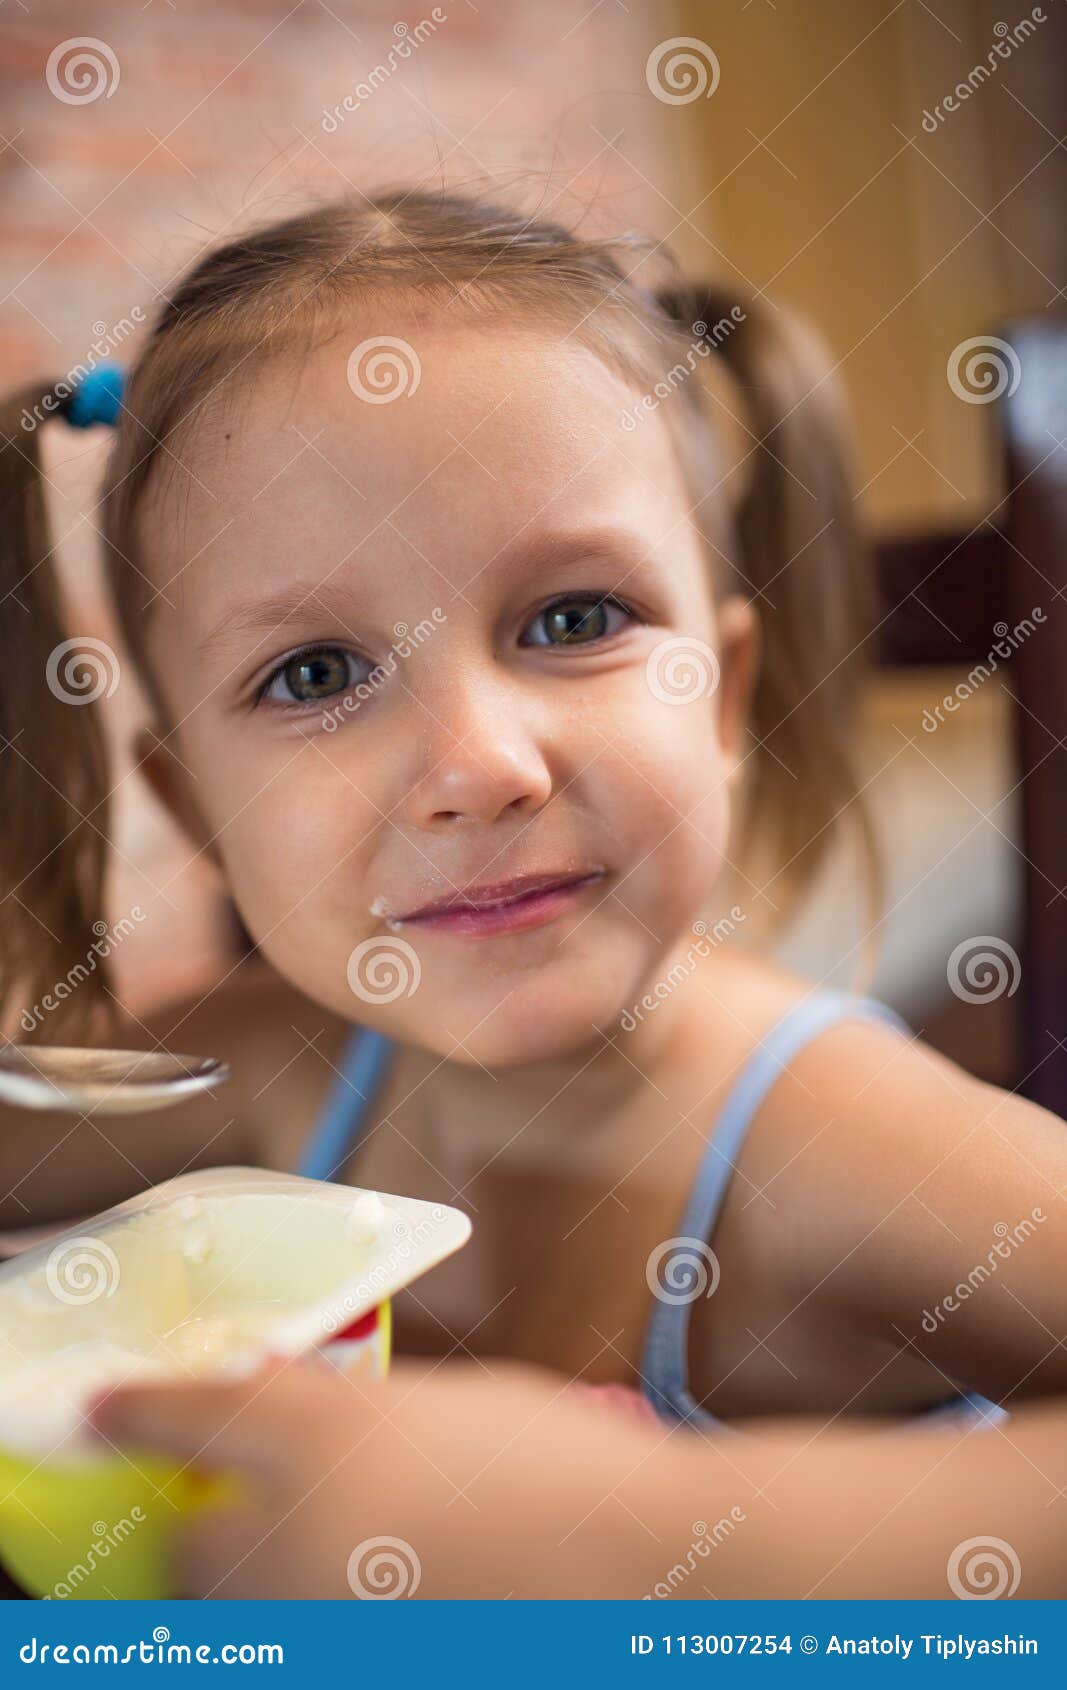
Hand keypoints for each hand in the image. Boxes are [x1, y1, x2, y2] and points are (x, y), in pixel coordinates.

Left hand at [89, 1354, 669, 1598]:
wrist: (636, 1568)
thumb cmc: (560, 1465)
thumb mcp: (448, 1401)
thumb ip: (353, 1403)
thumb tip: (289, 1399)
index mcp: (319, 1436)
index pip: (188, 1415)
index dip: (139, 1409)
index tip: (107, 1410)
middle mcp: (294, 1535)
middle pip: (195, 1546)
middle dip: (211, 1528)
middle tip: (247, 1509)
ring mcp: (320, 1618)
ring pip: (244, 1611)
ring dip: (265, 1582)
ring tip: (343, 1555)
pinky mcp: (353, 1660)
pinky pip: (306, 1636)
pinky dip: (323, 1612)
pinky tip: (386, 1588)